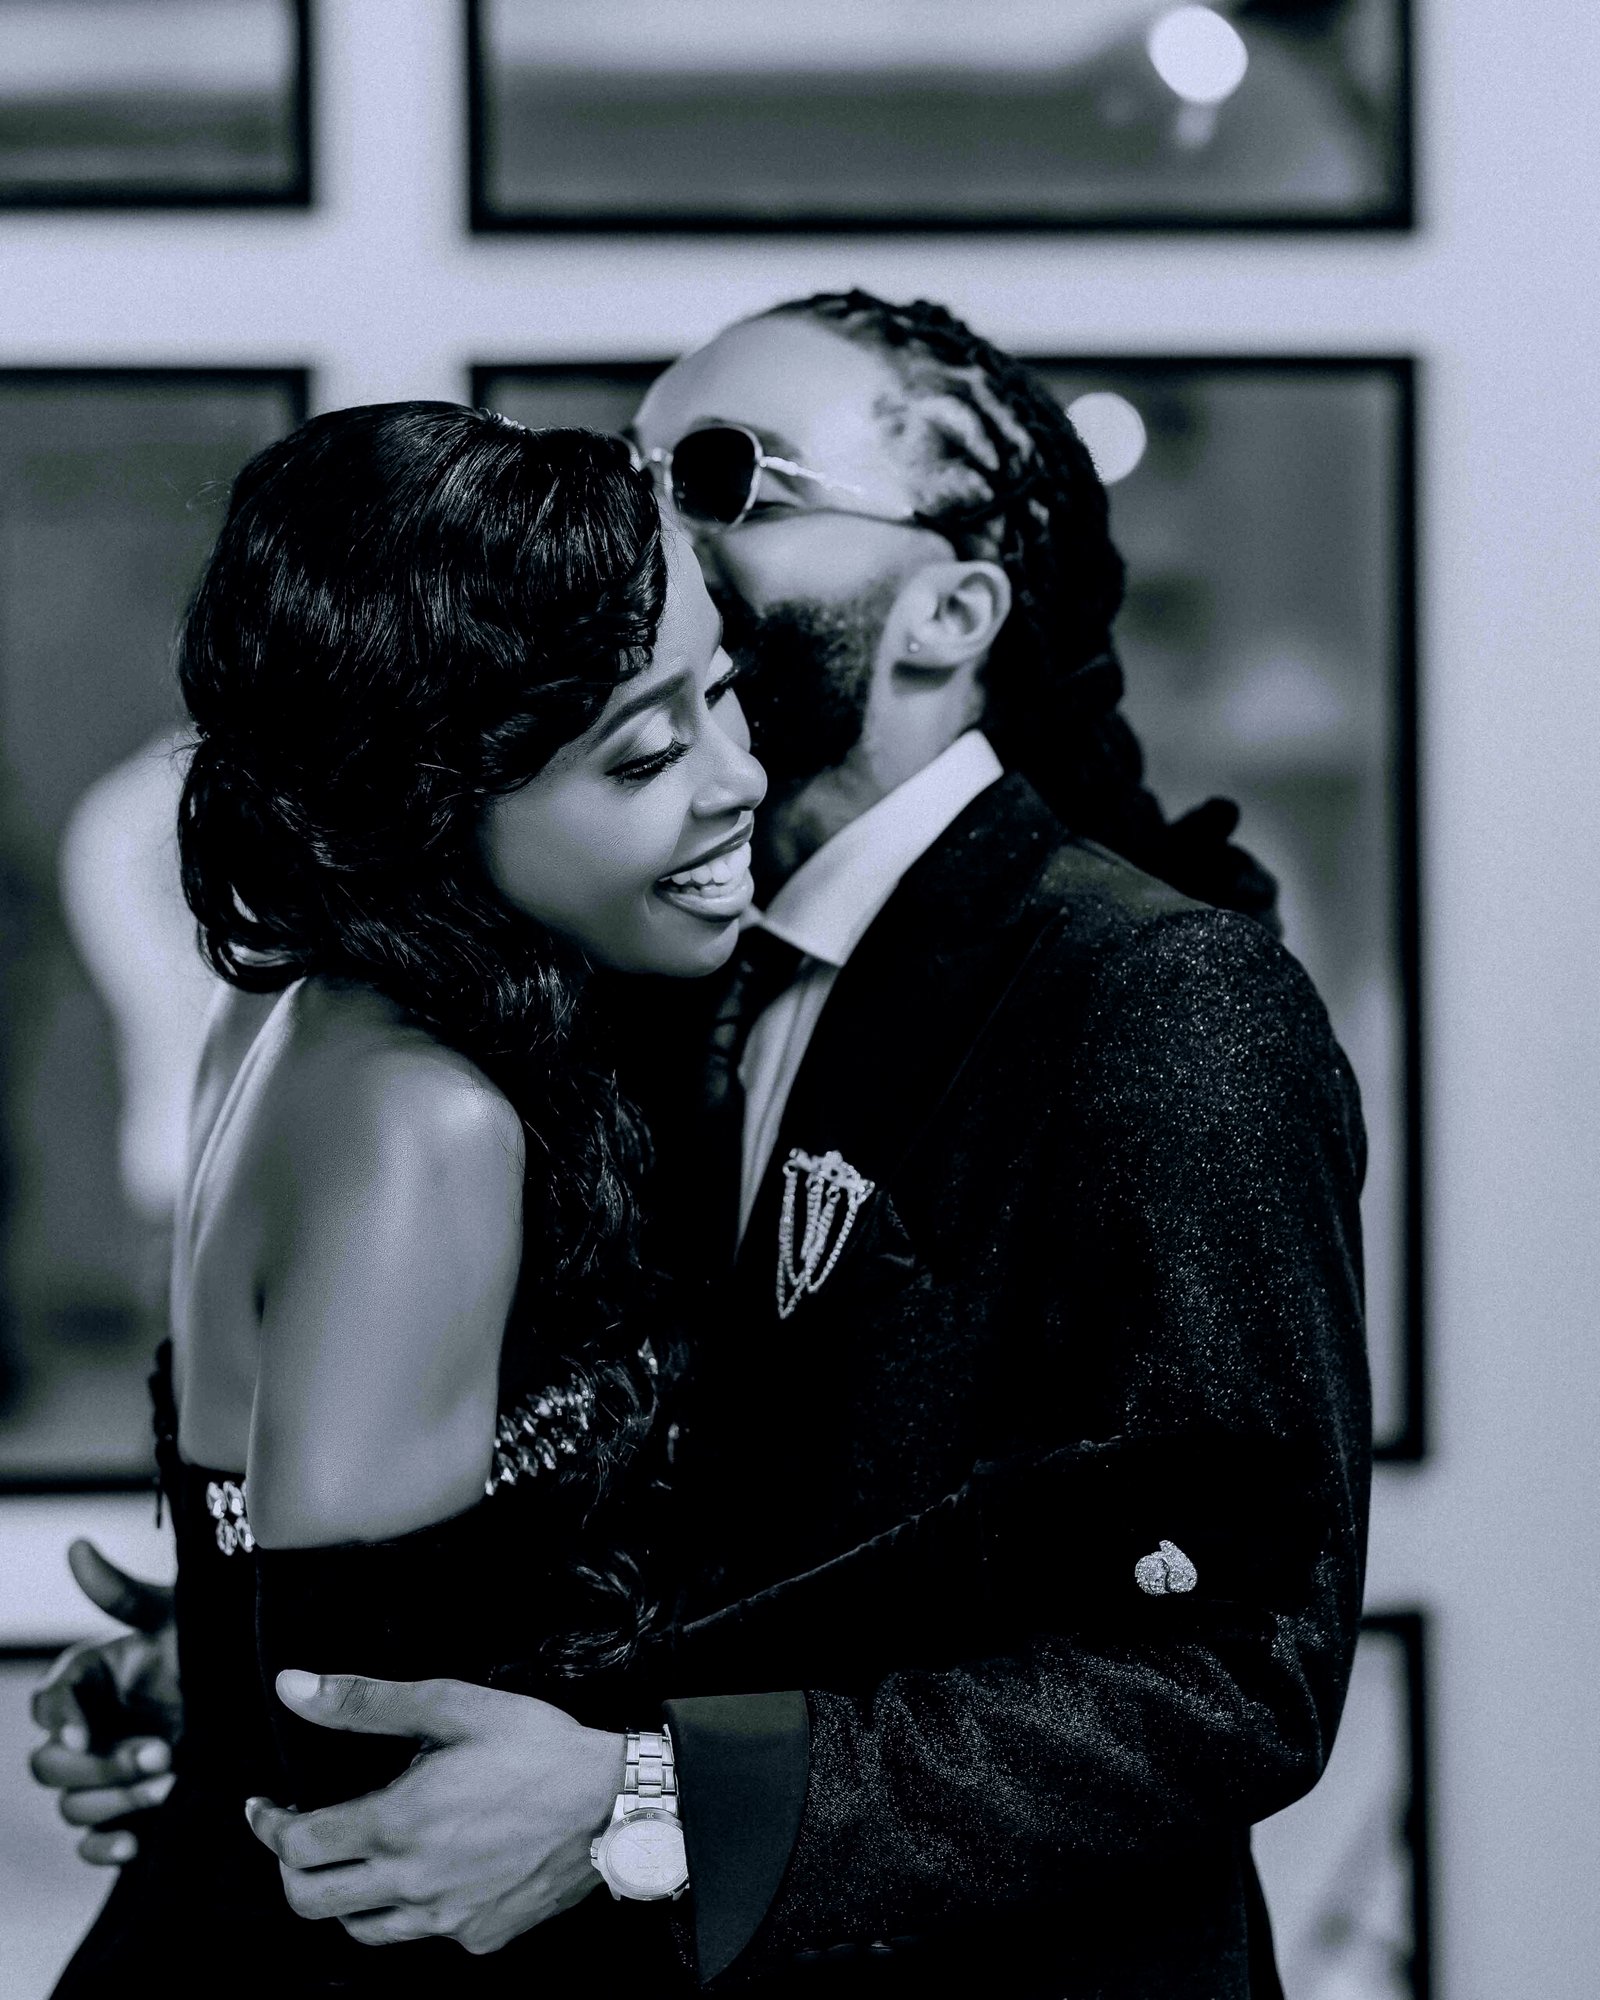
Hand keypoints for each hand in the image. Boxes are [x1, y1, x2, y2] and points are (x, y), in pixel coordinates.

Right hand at [29, 1540, 180, 1864]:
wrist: (256, 1691)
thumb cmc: (210, 1644)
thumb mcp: (175, 1617)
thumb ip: (122, 1593)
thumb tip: (76, 1547)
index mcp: (90, 1680)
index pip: (49, 1703)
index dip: (61, 1720)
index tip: (86, 1733)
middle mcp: (89, 1729)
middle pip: (50, 1766)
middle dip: (101, 1766)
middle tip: (163, 1756)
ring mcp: (105, 1773)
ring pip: (73, 1805)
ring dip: (113, 1800)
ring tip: (169, 1785)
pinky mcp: (125, 1809)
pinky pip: (90, 1844)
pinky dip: (104, 1848)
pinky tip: (134, 1845)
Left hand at [245, 1671, 625, 1954]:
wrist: (612, 1802)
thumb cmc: (534, 1745)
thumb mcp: (451, 1705)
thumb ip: (364, 1701)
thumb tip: (291, 1687)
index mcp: (396, 1824)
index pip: (297, 1845)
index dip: (268, 1826)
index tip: (264, 1808)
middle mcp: (411, 1884)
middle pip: (310, 1902)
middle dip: (290, 1869)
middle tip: (299, 1837)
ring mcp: (444, 1919)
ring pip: (359, 1928)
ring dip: (342, 1896)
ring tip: (356, 1856)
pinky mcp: (479, 1936)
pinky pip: (420, 1935)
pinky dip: (403, 1909)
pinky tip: (424, 1872)